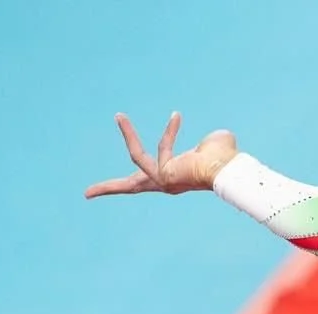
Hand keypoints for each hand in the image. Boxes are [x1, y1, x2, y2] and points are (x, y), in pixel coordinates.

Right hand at [84, 112, 237, 198]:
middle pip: (131, 187)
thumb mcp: (211, 147)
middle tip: (87, 194)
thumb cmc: (226, 158)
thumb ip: (206, 143)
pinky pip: (159, 148)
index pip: (151, 179)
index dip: (137, 179)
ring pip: (135, 156)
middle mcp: (166, 183)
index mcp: (174, 177)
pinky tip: (177, 117)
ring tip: (119, 116)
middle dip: (109, 188)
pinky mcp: (163, 176)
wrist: (230, 169)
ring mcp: (164, 181)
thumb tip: (216, 140)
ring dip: (128, 135)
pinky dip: (167, 132)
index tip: (119, 185)